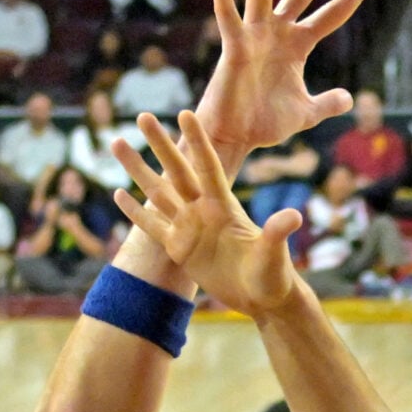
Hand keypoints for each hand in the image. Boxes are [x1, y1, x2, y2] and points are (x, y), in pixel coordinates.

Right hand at [113, 112, 301, 316]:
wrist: (262, 298)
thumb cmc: (273, 275)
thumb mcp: (273, 254)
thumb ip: (277, 233)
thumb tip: (294, 216)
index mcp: (224, 206)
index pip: (208, 167)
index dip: (197, 142)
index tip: (185, 113)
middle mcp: (203, 210)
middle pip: (176, 171)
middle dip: (160, 144)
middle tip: (143, 115)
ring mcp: (188, 228)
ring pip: (156, 193)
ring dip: (137, 169)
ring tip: (117, 143)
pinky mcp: (179, 248)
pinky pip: (151, 227)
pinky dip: (134, 212)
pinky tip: (117, 194)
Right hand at [196, 0, 377, 163]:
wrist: (235, 137)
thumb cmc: (264, 124)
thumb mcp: (305, 113)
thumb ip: (326, 104)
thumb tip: (349, 98)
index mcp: (298, 46)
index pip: (331, 15)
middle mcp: (278, 33)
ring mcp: (255, 36)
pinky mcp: (235, 46)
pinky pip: (228, 15)